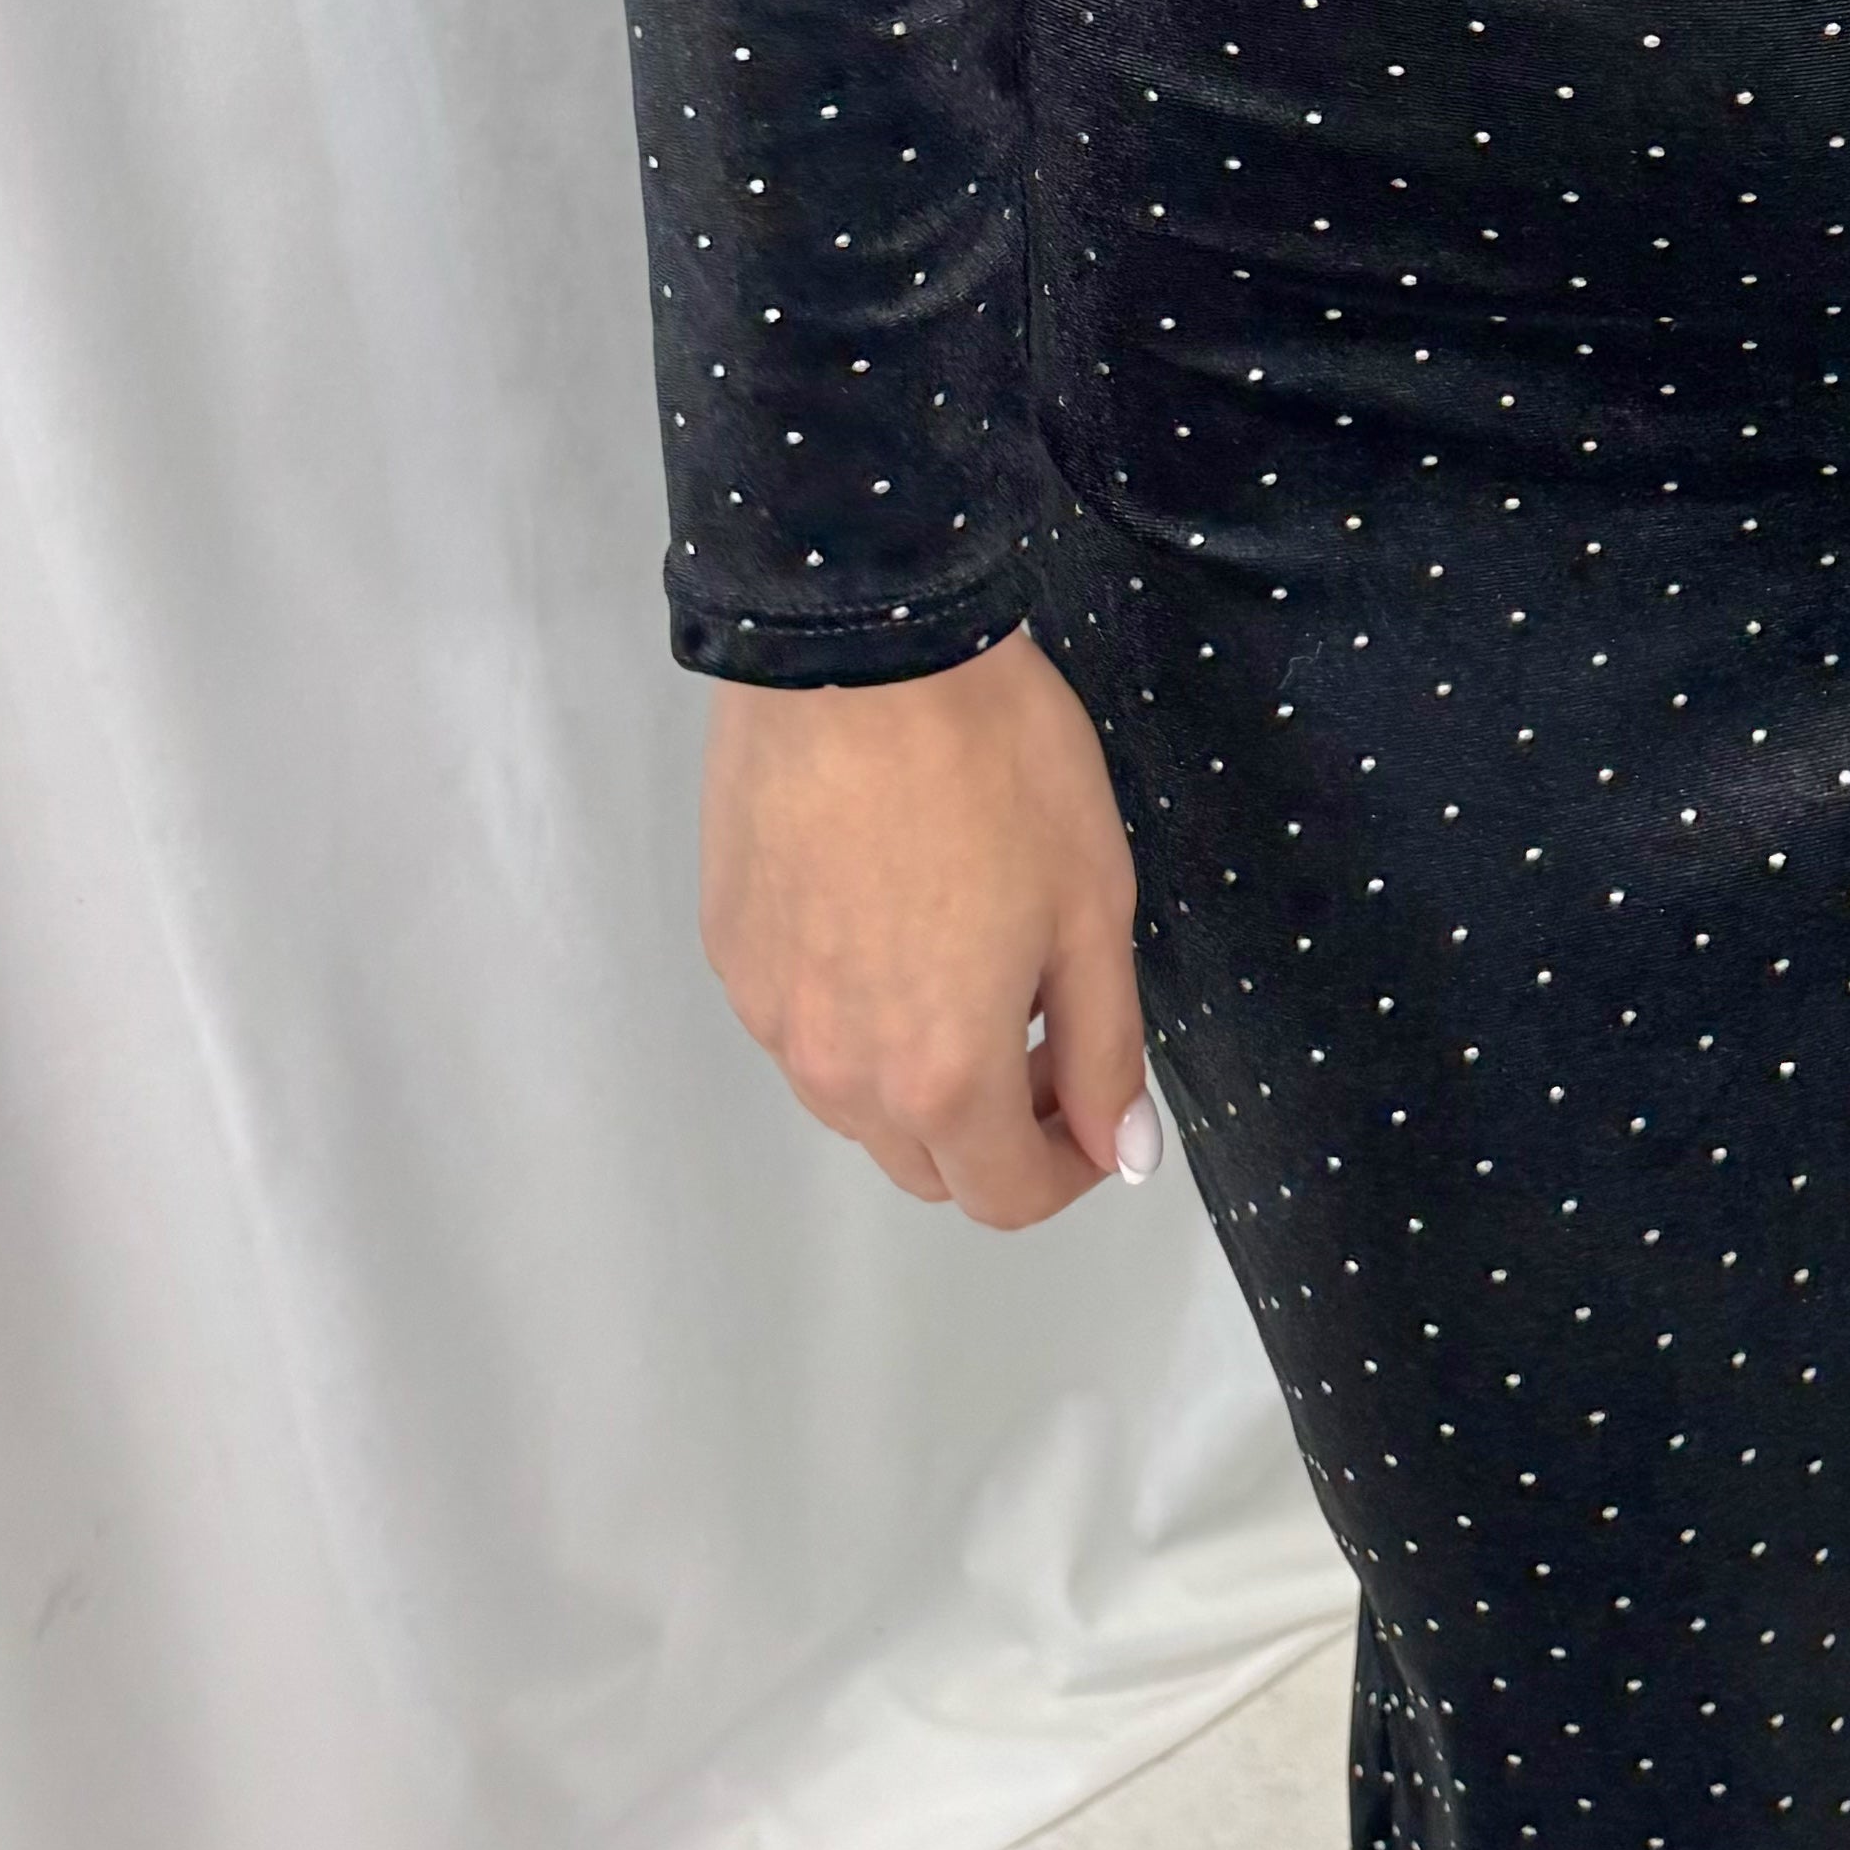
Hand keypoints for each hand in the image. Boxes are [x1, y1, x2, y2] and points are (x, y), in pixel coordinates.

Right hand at [699, 629, 1155, 1225]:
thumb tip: (1121, 1151)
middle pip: (924, 1165)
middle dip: (996, 1130)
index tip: (1098, 1110)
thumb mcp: (1091, 908)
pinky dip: (855, 1014)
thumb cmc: (994, 765)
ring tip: (971, 965)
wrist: (862, 652)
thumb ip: (1107, 1048)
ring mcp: (769, 1013)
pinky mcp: (729, 952)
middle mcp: (837, 1071)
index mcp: (939, 1076)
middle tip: (1047, 1034)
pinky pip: (801, 1027)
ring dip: (919, 1076)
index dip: (1067, 1168)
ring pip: (854, 1103)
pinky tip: (893, 919)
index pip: (1004, 1197)